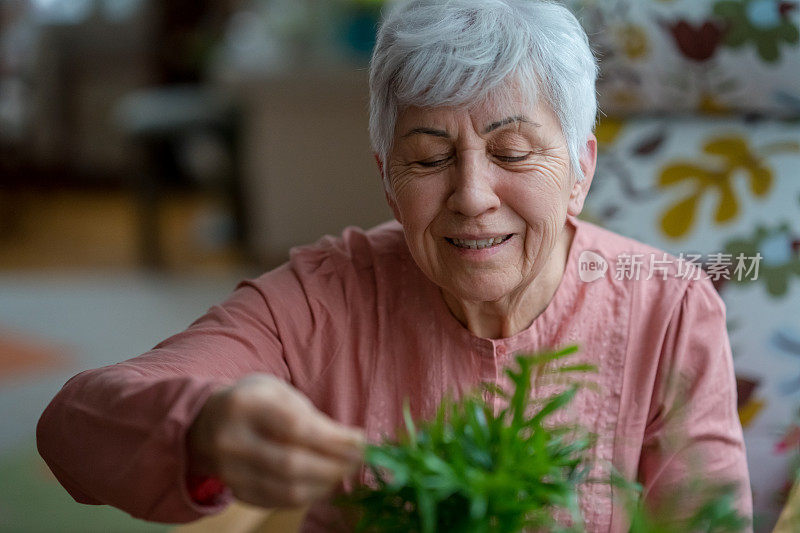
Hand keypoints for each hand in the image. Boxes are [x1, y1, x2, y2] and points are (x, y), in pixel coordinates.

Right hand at [186, 374, 365, 507]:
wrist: (206, 423)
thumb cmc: (254, 402)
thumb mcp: (278, 392)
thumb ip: (310, 415)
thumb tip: (351, 443)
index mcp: (244, 406)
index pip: (295, 428)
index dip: (333, 440)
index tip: (361, 441)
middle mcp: (231, 441)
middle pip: (291, 465)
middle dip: (334, 465)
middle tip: (359, 459)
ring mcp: (230, 471)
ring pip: (287, 490)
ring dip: (326, 483)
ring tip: (345, 470)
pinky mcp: (236, 491)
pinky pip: (279, 501)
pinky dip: (308, 494)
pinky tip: (324, 482)